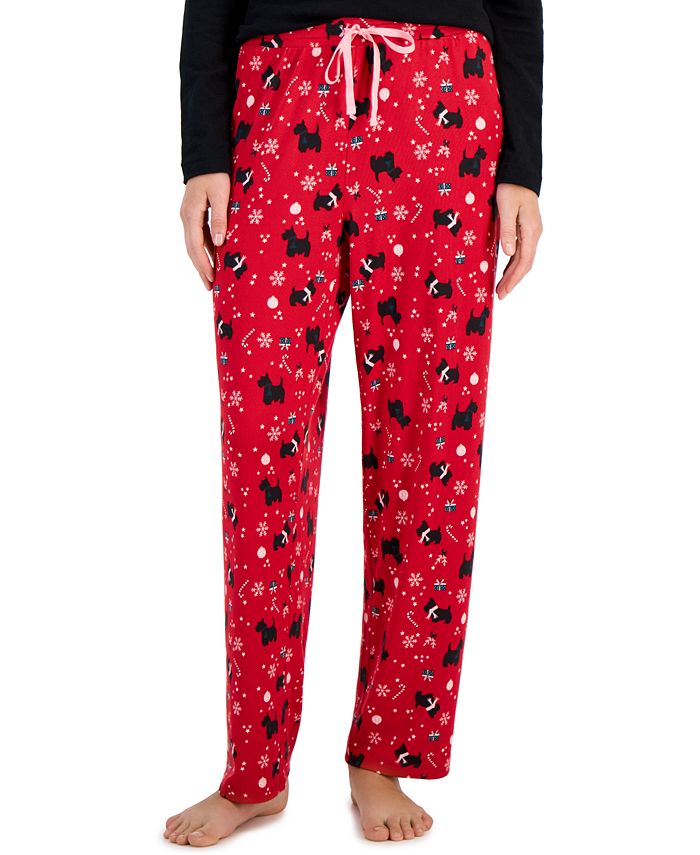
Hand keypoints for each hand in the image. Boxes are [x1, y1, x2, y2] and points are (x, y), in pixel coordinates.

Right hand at [180, 173, 230, 290]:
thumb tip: (219, 243)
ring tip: (210, 278)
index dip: (203, 264)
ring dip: (201, 261)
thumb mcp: (221, 195)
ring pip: (193, 245)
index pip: (196, 246)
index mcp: (191, 215)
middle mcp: (186, 218)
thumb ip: (220, 219)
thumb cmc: (216, 174)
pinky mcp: (193, 215)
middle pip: (192, 249)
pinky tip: (212, 259)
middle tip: (210, 287)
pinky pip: (197, 237)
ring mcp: (188, 216)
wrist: (205, 157)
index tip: (211, 278)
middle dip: (201, 269)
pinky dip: (204, 250)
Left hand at [494, 183, 542, 298]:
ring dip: (513, 274)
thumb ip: (508, 231)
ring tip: (501, 287)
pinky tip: (506, 270)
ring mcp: (531, 232)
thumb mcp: (507, 208)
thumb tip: (509, 253)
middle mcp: (534, 234)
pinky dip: (513, 263)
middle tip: (500, 295)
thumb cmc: (511, 187)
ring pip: (523, 259)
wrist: (519, 172)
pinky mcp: (526, 229)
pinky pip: (521, 251)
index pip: (524, 262)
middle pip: (525, 264)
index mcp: (531, 231)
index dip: (514, 279)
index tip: (503, 292)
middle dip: (513, 281)